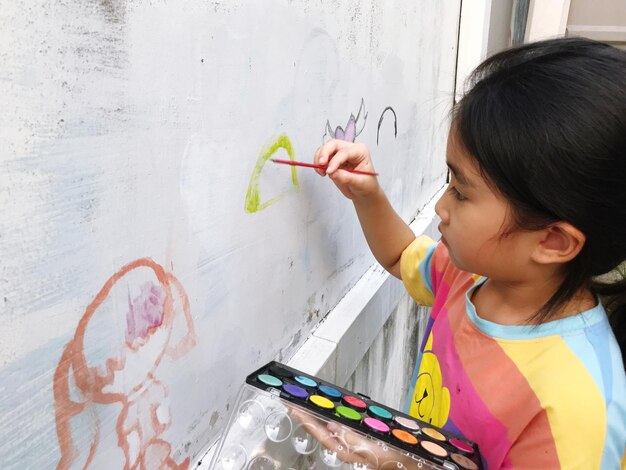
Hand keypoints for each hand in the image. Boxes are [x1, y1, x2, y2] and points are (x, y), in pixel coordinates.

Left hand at [289, 405, 420, 468]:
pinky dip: (334, 418)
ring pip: (330, 429)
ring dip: (318, 416)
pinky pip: (342, 427)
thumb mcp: (376, 451)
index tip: (292, 406)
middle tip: (294, 402)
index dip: (306, 419)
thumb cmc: (397, 461)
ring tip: (307, 404)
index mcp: (347, 451)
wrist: (417, 465)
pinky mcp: (362, 440)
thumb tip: (333, 427)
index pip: (320, 434)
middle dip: (308, 416)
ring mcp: (354, 444)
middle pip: (321, 431)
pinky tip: (332, 412)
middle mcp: (347, 448)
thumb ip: (354, 440)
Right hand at [314, 140, 379, 200]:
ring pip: (325, 148)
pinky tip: (321, 172)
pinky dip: (318, 163)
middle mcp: (350, 149)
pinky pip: (322, 157)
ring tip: (321, 171)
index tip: (329, 172)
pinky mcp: (333, 160)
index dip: (335, 161)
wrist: (363, 191)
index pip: (344, 152)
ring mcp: (340, 153)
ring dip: (319, 158)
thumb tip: (333, 173)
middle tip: (320, 165)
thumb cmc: (366, 185)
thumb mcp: (360, 183)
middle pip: (333, 144)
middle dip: (324, 153)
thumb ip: (347, 178)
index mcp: (360, 151)